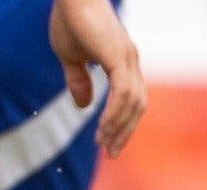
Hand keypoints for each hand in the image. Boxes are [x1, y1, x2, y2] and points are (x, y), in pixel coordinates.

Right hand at [48, 0, 145, 157]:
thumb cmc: (69, 20)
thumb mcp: (71, 57)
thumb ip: (78, 81)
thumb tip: (84, 106)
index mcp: (122, 61)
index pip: (130, 99)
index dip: (123, 123)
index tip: (110, 143)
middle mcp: (130, 61)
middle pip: (137, 105)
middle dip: (125, 131)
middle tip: (112, 152)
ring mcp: (127, 58)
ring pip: (132, 103)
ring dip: (119, 127)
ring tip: (104, 144)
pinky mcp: (118, 57)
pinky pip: (122, 94)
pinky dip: (115, 114)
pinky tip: (104, 129)